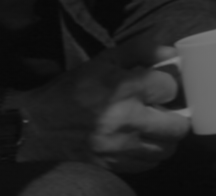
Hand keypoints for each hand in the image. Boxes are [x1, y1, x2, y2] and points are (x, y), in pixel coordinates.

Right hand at [11, 36, 188, 174]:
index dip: (168, 85)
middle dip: (176, 116)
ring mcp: (120, 147)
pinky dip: (150, 153)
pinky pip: (150, 164)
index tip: (158, 86)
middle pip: (179, 126)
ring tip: (154, 127)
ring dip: (166, 137)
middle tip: (164, 110)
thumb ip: (141, 50)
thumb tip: (172, 52)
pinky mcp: (114, 166)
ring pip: (168, 149)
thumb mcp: (104, 61)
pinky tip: (140, 142)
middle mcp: (126, 121)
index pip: (171, 88)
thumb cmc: (73, 90)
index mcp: (124, 89)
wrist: (36, 127)